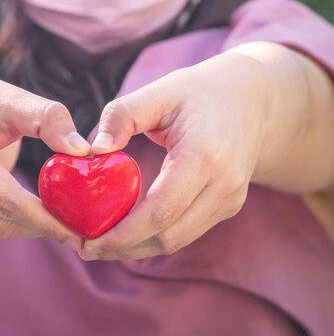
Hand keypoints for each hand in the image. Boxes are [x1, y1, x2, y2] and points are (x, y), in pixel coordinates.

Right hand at [0, 56, 89, 248]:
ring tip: (59, 215)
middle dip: (40, 227)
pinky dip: (5, 219)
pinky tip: (29, 208)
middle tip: (78, 227)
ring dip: (24, 225)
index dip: (44, 219)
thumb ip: (49, 119)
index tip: (79, 229)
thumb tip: (83, 151)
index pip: (4, 200)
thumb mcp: (12, 97)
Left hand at [81, 52, 271, 259]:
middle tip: (87, 247)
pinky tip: (130, 230)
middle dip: (125, 247)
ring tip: (102, 242)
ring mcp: (231, 199)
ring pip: (179, 240)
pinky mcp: (229, 204)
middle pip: (169, 235)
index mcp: (205, 155)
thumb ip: (122, 116)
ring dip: (139, 247)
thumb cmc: (200, 91)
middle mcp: (224, 184)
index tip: (89, 239)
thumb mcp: (159, 91)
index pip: (161, 210)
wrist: (252, 97)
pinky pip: (188, 230)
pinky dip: (157, 236)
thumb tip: (94, 150)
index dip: (124, 232)